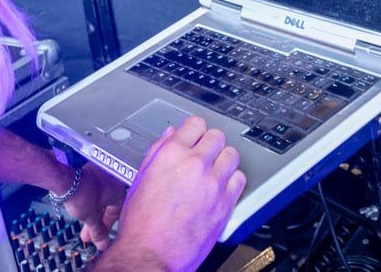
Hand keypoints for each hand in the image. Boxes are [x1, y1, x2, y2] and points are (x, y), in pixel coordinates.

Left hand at [61, 165, 124, 250]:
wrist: (64, 179)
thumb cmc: (81, 194)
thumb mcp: (90, 218)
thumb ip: (98, 232)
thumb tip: (103, 244)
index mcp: (119, 190)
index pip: (116, 213)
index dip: (106, 227)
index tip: (99, 235)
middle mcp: (113, 179)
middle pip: (107, 206)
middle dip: (97, 222)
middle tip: (89, 233)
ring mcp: (101, 173)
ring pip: (100, 198)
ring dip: (92, 212)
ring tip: (83, 223)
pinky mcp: (90, 171)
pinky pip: (93, 189)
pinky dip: (89, 200)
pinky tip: (82, 209)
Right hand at [98, 116, 245, 271]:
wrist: (150, 255)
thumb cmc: (141, 224)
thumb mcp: (140, 179)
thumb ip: (158, 152)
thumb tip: (171, 136)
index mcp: (171, 155)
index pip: (195, 124)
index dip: (194, 131)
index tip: (195, 137)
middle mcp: (194, 165)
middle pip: (217, 136)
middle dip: (209, 144)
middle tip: (204, 155)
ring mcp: (213, 184)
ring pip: (232, 155)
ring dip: (223, 160)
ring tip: (214, 170)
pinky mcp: (225, 204)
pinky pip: (240, 180)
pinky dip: (232, 181)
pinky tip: (222, 187)